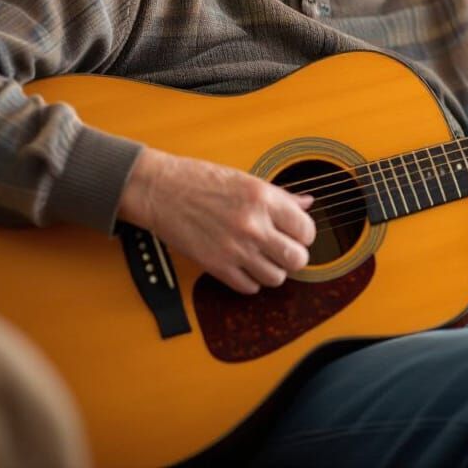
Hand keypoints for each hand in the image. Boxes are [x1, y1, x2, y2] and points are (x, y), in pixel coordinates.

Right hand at [119, 148, 316, 294]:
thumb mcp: (246, 179)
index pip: (306, 229)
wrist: (160, 190)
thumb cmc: (201, 180)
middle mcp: (252, 225)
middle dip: (295, 256)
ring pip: (276, 278)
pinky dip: (250, 281)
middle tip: (284, 249)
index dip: (305, 234)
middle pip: (297, 259)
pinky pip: (249, 287)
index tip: (296, 233)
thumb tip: (307, 203)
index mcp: (263, 198)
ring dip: (273, 270)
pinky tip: (244, 266)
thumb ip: (280, 196)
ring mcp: (234, 248)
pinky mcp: (215, 266)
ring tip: (263, 258)